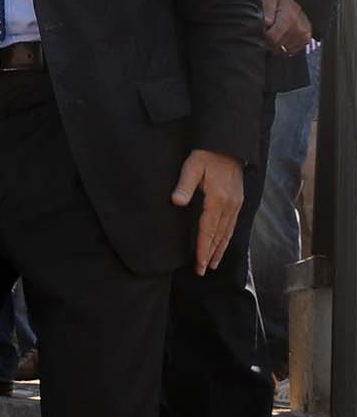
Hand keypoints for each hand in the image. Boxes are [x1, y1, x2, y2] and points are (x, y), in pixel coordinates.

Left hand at [171, 148, 244, 274]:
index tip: (198, 264)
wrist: (228, 145)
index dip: (202, 249)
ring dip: (220, 249)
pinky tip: (223, 244)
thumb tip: (177, 202)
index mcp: (217, 200)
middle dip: (210, 254)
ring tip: (212, 264)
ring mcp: (235, 204)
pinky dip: (227, 238)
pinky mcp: (238, 201)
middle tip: (202, 271)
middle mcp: (229, 205)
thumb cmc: (207, 155)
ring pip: (227, 232)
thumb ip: (184, 185)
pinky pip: (233, 225)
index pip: (207, 230)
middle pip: (218, 236)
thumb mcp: (192, 166)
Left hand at [262, 0, 311, 57]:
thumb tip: (267, 22)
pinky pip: (288, 51)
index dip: (264, 35)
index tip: (263, 30)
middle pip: (276, 44)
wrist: (295, 3)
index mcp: (290, 17)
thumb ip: (267, 10)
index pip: (272, 37)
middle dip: (269, 39)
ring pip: (281, 49)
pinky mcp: (305, 41)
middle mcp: (299, 28)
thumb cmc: (280, 2)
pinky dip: (283, 46)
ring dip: (276, 43)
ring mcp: (304, 36)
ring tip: (277, 31)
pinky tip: (283, 36)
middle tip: (269, 30)